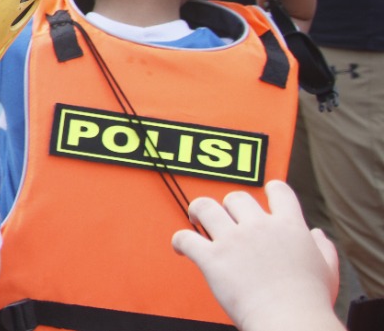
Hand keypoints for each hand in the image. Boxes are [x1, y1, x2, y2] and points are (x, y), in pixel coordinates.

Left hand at [171, 180, 341, 330]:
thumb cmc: (309, 303)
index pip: (279, 191)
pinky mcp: (212, 258)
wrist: (290, 321)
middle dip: (230, 205)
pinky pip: (185, 238)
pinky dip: (179, 240)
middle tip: (225, 217)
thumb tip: (316, 235)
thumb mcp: (327, 271)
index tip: (264, 192)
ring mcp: (233, 241)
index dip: (270, 189)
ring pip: (205, 207)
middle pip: (236, 197)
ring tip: (195, 218)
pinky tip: (182, 247)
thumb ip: (323, 249)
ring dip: (197, 211)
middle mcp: (259, 227)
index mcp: (289, 227)